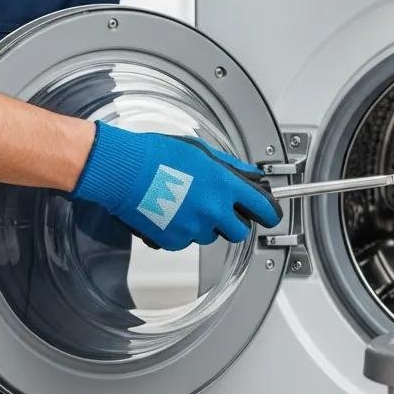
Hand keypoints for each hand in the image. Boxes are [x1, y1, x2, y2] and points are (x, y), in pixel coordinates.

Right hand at [72, 123, 282, 251]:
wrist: (125, 171)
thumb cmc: (158, 155)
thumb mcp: (202, 152)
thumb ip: (230, 167)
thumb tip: (249, 174)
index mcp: (224, 186)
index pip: (262, 207)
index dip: (269, 213)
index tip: (269, 214)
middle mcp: (213, 210)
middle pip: (239, 231)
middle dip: (233, 222)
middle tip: (220, 210)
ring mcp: (194, 228)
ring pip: (211, 236)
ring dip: (205, 225)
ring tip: (185, 204)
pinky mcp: (174, 241)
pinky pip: (187, 241)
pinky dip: (182, 230)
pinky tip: (170, 212)